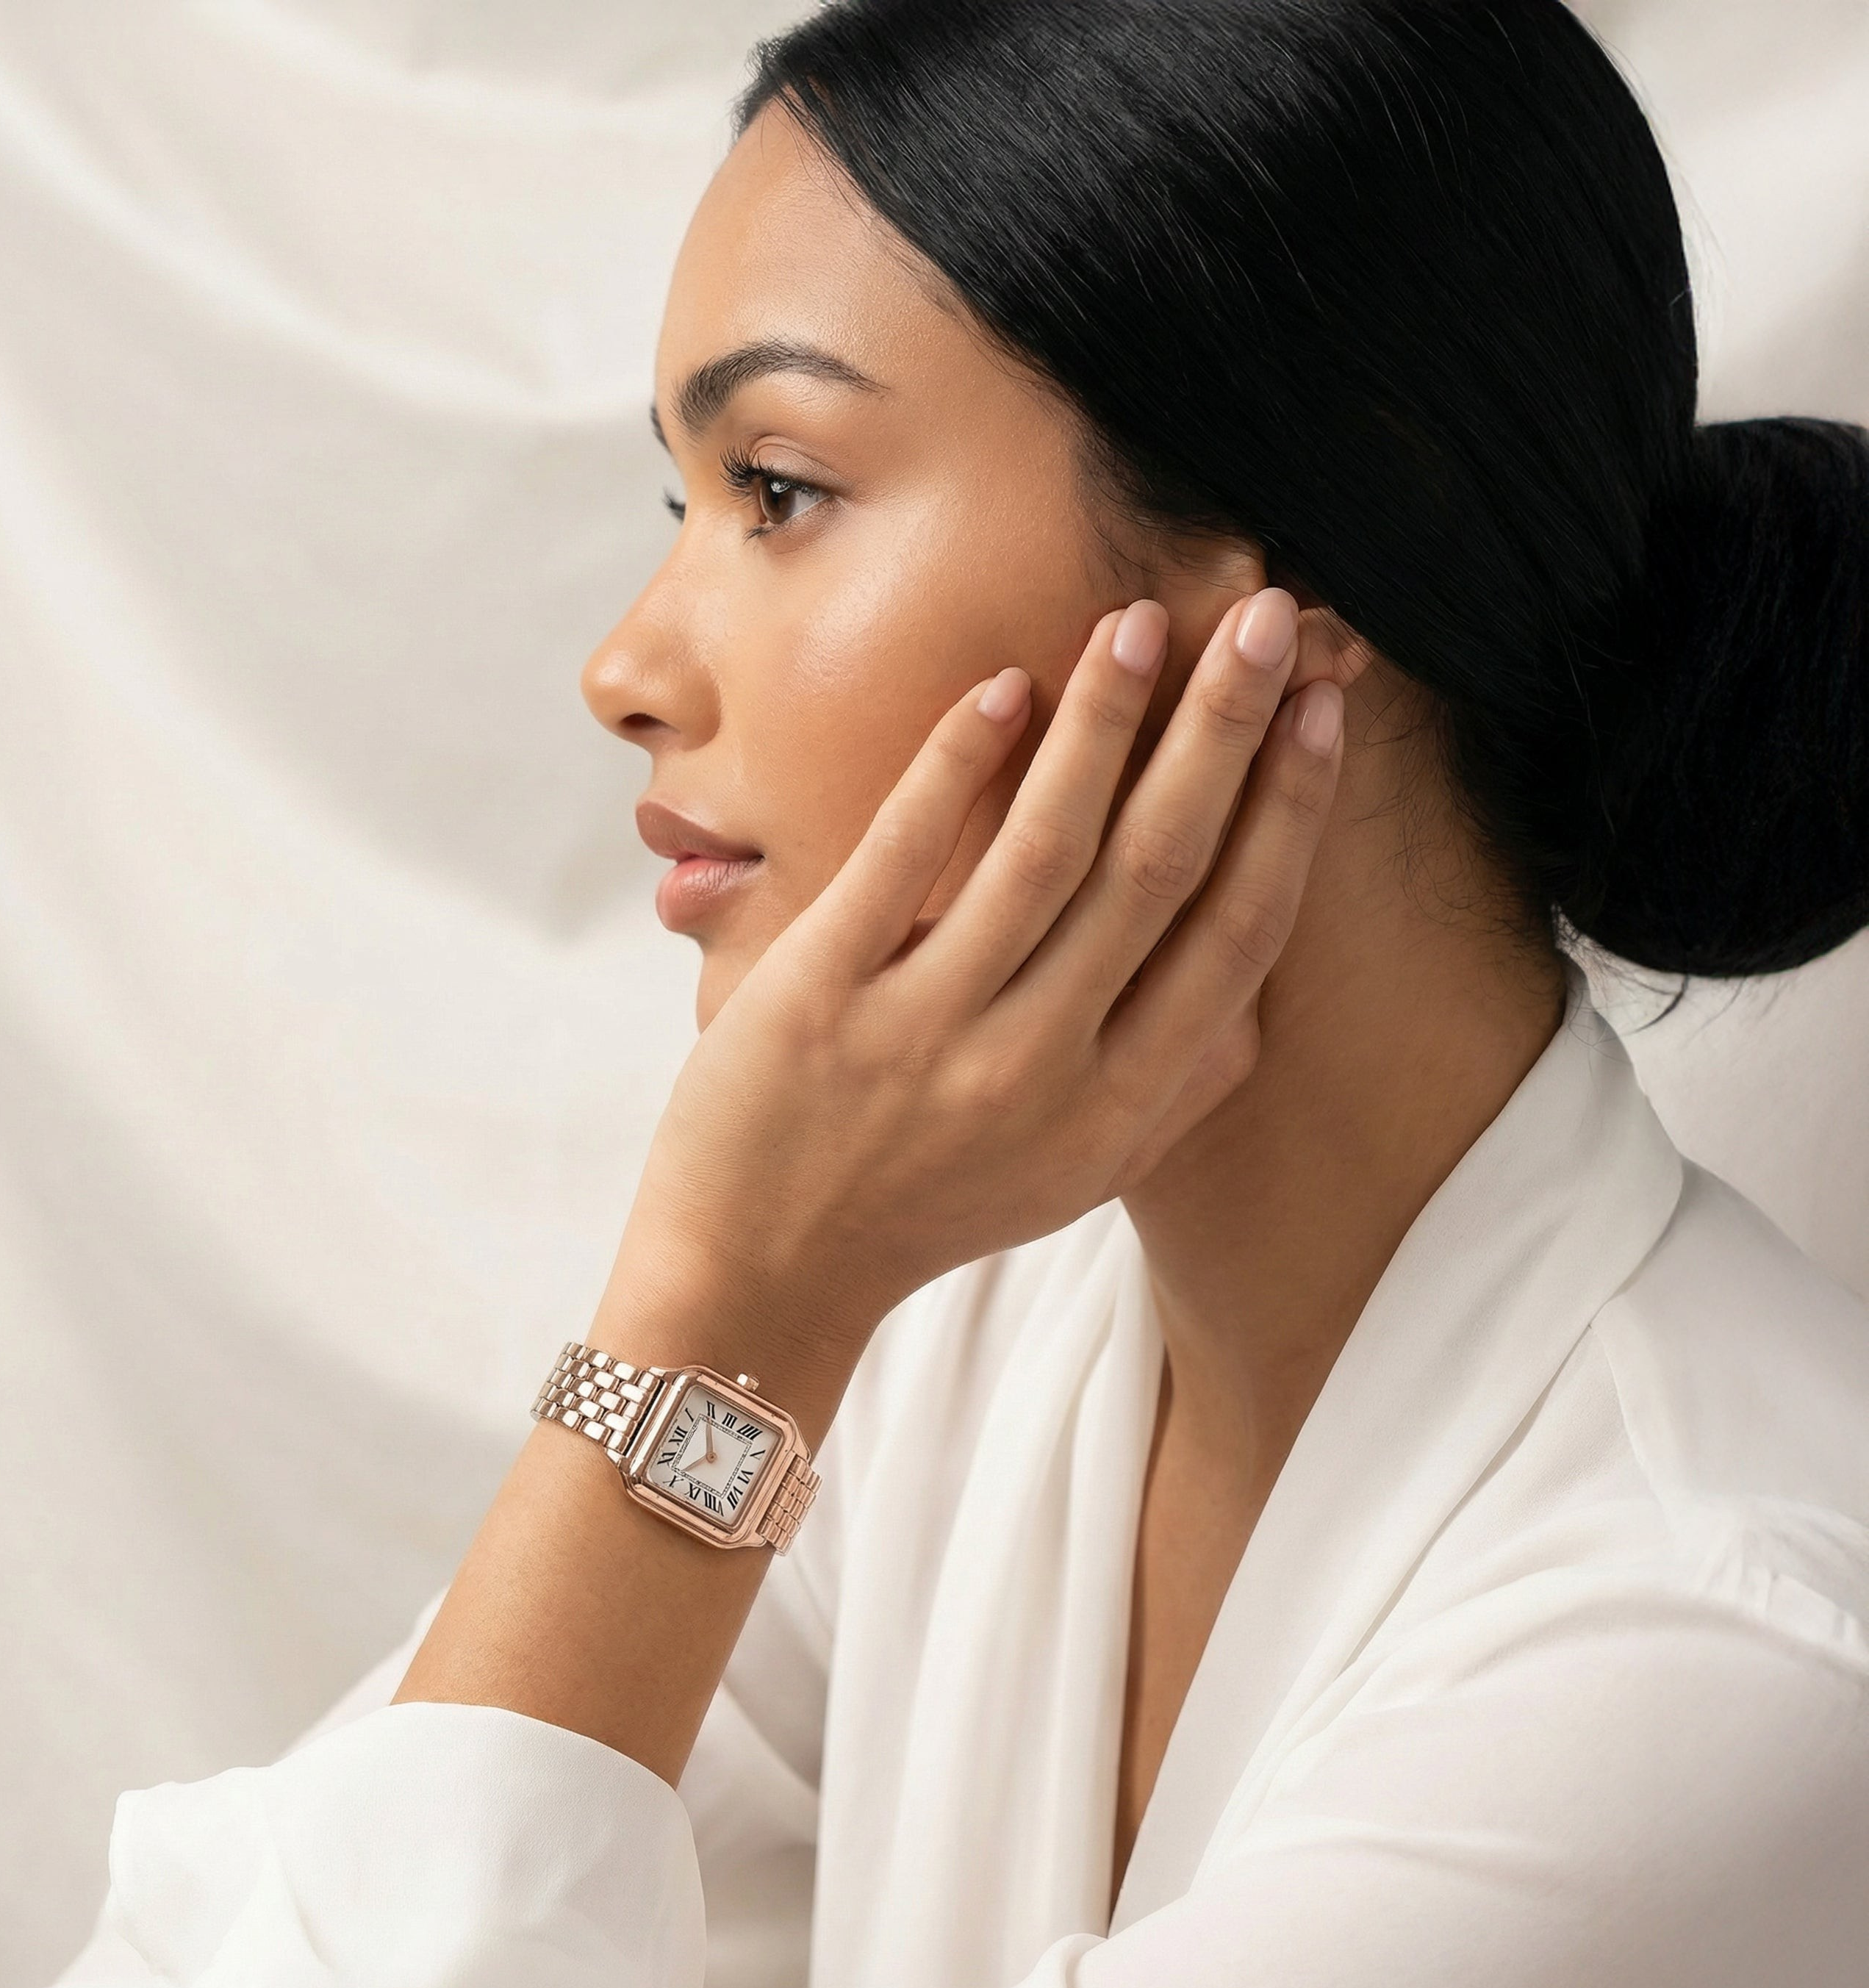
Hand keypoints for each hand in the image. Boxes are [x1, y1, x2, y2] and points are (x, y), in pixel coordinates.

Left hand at [597, 588, 1354, 1437]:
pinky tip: (1003, 686)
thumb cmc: (924, 1210)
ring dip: (1102, 722)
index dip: (1288, 811)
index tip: (1320, 706)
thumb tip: (1255, 1001)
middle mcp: (1040, 1071)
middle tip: (1262, 612)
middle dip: (1223, 729)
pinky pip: (905, 857)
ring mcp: (928, 1033)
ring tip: (1136, 621)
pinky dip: (959, 766)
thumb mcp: (1071, 1178)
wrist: (760, 1282)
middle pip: (1160, 867)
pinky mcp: (821, 999)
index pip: (1235, 935)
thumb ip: (1167, 1096)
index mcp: (1119, 1110)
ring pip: (1046, 850)